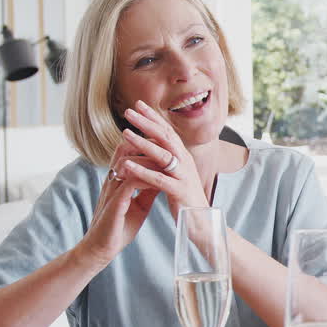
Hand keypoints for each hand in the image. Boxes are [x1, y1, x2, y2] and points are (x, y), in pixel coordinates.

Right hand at [77, 140, 160, 264]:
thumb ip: (147, 189)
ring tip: (166, 154)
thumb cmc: (119, 226)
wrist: (102, 248)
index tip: (164, 138)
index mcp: (118, 179)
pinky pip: (130, 183)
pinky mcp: (115, 203)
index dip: (145, 142)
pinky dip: (144, 177)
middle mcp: (112, 180)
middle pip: (126, 150)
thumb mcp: (138, 204)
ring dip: (147, 157)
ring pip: (127, 163)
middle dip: (145, 141)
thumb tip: (162, 176)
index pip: (128, 151)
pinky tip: (158, 177)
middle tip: (165, 138)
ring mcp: (112, 190)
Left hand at [118, 100, 210, 220]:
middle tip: (128, 111)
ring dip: (143, 143)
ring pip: (162, 155)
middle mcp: (185, 162)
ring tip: (125, 133)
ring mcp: (183, 176)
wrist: (201, 222)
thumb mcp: (176, 174)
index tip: (138, 104)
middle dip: (146, 123)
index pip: (167, 131)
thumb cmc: (185, 199)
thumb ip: (166, 160)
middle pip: (165, 137)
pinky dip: (142, 171)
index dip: (153, 117)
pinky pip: (159, 179)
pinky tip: (127, 166)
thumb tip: (153, 145)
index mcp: (183, 157)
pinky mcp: (179, 191)